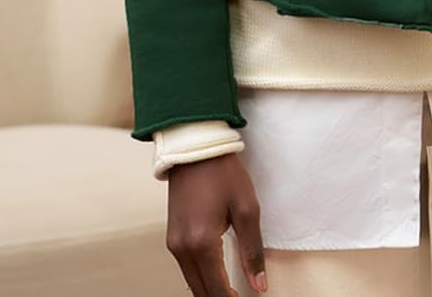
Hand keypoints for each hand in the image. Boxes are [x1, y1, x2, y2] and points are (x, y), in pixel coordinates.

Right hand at [166, 153, 267, 295]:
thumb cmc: (223, 173)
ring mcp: (174, 243)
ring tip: (231, 292)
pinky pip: (186, 268)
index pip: (217, 289)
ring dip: (210, 290)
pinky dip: (200, 277)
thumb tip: (260, 284)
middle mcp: (183, 248)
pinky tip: (215, 277)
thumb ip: (253, 251)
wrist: (195, 148)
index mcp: (202, 243)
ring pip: (192, 282)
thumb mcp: (247, 209)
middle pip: (201, 291)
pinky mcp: (172, 237)